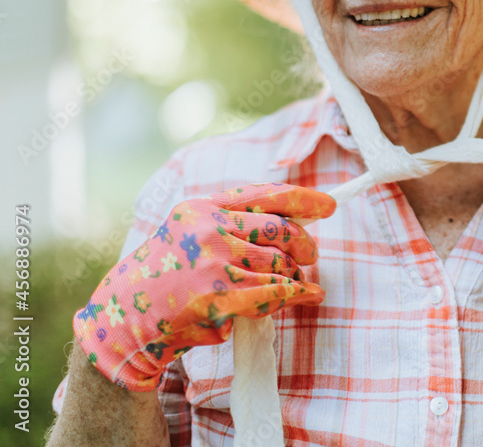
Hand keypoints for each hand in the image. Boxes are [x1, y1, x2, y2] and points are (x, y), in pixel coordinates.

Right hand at [73, 182, 335, 390]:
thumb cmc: (165, 277)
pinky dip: (295, 296)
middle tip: (309, 257)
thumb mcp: (190, 234)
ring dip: (292, 278)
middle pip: (281, 231)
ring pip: (279, 266)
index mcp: (202, 208)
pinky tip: (306, 297)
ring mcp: (212, 264)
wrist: (122, 319)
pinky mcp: (216, 298)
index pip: (265, 195)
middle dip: (304, 246)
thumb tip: (294, 226)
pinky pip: (273, 293)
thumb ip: (235, 225)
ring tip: (290, 285)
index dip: (303, 199)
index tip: (329, 206)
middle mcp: (208, 230)